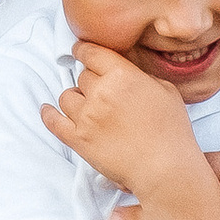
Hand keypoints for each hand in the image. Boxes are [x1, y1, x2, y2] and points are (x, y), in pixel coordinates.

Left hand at [44, 41, 205, 193]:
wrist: (165, 169)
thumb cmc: (171, 131)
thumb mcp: (165, 90)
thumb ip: (139, 75)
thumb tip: (123, 70)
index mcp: (122, 75)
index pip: (92, 53)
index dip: (84, 50)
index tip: (80, 50)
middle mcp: (100, 92)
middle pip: (82, 76)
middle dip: (91, 82)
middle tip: (103, 92)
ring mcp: (86, 116)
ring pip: (67, 96)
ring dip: (76, 98)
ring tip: (88, 106)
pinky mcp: (78, 139)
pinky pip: (53, 122)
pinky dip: (48, 114)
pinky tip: (47, 110)